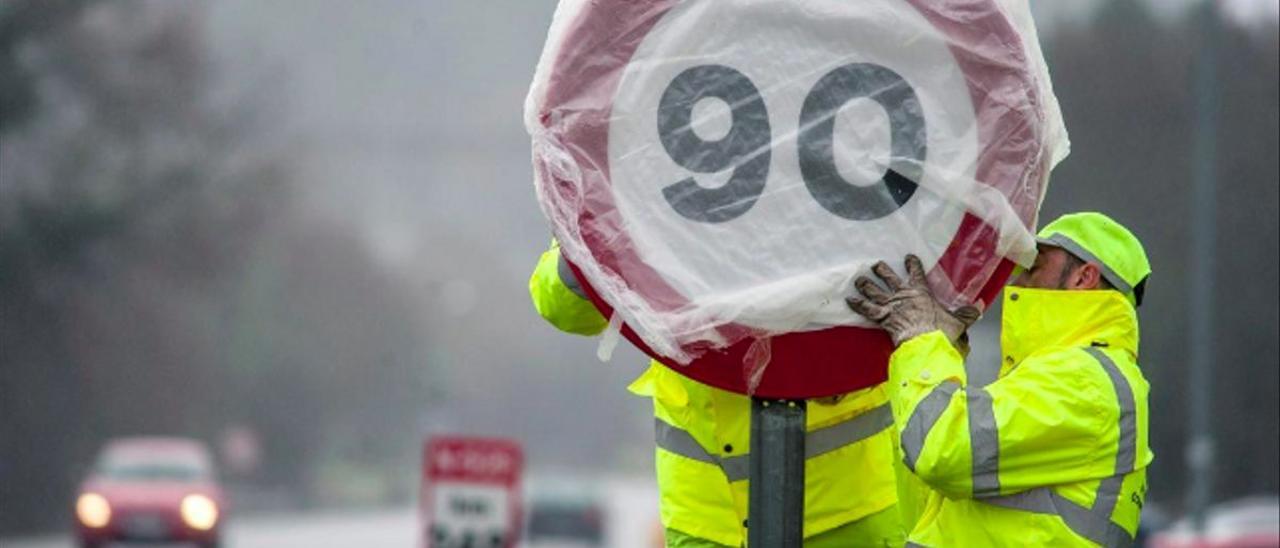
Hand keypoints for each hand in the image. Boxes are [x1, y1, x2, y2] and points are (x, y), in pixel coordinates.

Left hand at [846, 254, 981, 348]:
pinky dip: (857, 304)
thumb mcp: (959, 321)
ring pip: (875, 291)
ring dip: (866, 285)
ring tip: (858, 280)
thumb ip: (967, 314)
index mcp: (922, 292)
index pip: (916, 273)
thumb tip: (978, 308)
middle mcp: (904, 296)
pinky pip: (867, 309)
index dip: (912, 264)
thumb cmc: (943, 332)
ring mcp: (891, 306)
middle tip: (875, 264)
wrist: (927, 343)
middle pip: (890, 279)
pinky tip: (848, 299)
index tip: (908, 257)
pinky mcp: (882, 319)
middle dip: (882, 270)